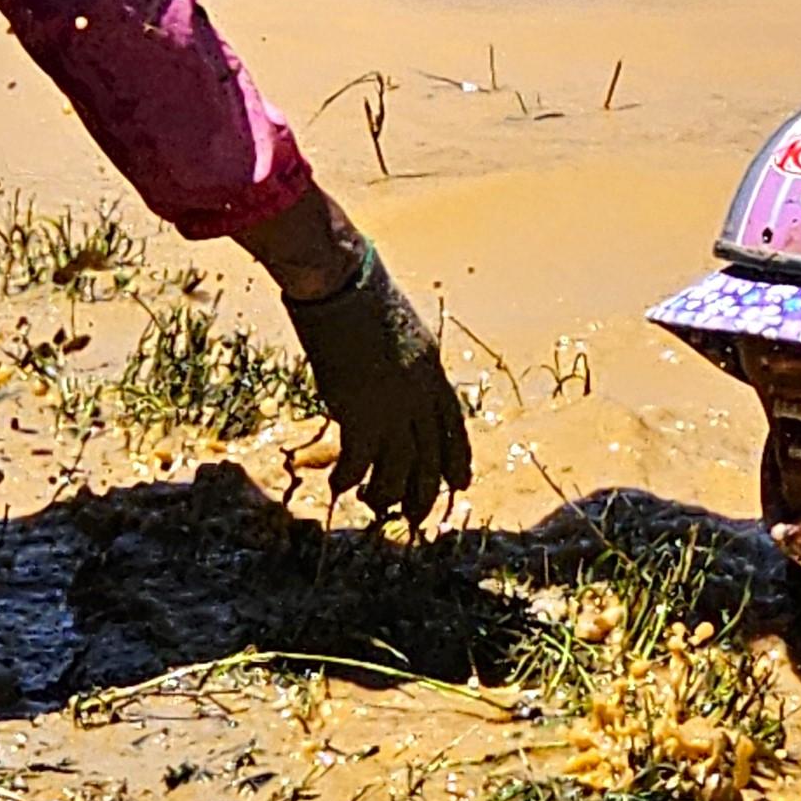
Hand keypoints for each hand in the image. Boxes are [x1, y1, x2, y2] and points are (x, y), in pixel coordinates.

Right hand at [252, 196, 469, 524]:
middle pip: (431, 453)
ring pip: (401, 467)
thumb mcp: (397, 325)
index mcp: (432, 368)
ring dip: (388, 493)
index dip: (457, 457)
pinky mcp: (360, 413)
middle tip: (418, 517)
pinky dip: (350, 478)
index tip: (460, 483)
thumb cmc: (359, 293)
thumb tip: (389, 377)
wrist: (340, 283)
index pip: (453, 423)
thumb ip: (400, 357)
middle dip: (426, 490)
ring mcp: (393, 405)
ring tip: (375, 506)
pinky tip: (341, 488)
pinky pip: (361, 461)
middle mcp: (419, 392)